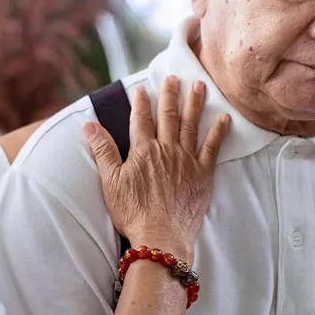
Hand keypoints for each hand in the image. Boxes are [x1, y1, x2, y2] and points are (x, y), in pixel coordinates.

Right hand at [83, 75, 229, 261]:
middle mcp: (167, 149)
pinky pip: (213, 148)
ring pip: (191, 125)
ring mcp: (187, 161)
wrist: (161, 237)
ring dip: (195, 103)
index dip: (141, 102)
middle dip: (170, 94)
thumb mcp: (110, 181)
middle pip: (169, 115)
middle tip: (174, 77)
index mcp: (143, 150)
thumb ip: (102, 150)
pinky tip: (225, 118)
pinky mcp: (203, 175)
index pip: (142, 119)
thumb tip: (89, 125)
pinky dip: (218, 132)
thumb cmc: (133, 212)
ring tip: (199, 85)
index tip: (142, 88)